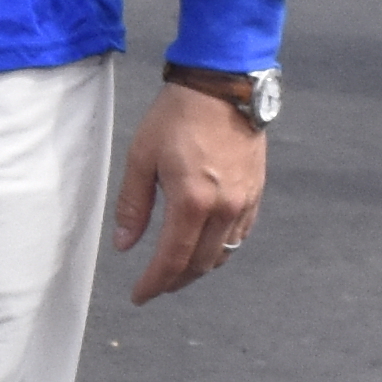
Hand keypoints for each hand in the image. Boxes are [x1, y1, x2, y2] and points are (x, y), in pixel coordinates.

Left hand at [111, 85, 269, 305]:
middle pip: (200, 263)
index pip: (172, 259)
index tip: (140, 296)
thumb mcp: (141, 158)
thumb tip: (125, 245)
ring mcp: (245, 201)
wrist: (223, 85)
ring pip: (223, 252)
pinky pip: (241, 233)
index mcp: (192, 201)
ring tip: (177, 271)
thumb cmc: (177, 116)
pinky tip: (206, 247)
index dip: (154, 283)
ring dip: (199, 268)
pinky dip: (222, 248)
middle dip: (176, 281)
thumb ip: (133, 206)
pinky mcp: (257, 191)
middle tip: (155, 287)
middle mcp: (224, 208)